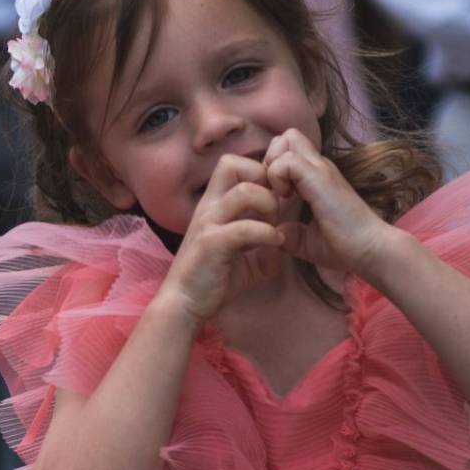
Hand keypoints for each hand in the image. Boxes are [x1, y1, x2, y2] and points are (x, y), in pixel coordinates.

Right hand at [157, 153, 288, 324]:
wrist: (184, 305)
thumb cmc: (212, 281)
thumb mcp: (245, 261)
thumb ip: (264, 248)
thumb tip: (285, 244)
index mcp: (215, 205)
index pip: (234, 165)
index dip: (260, 172)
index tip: (276, 196)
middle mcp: (209, 207)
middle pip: (233, 164)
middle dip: (262, 177)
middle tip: (275, 204)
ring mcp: (208, 224)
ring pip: (244, 191)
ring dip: (268, 204)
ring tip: (275, 224)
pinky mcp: (212, 244)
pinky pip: (245, 227)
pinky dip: (267, 233)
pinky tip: (275, 244)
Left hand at [264, 129, 395, 278]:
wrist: (370, 251)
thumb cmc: (344, 248)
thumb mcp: (308, 241)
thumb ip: (291, 233)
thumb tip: (275, 234)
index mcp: (317, 177)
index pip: (288, 149)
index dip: (272, 168)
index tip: (273, 196)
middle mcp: (319, 167)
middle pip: (286, 136)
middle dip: (270, 158)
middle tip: (273, 190)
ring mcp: (321, 169)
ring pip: (286, 139)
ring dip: (273, 165)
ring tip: (281, 194)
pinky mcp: (320, 177)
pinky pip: (287, 161)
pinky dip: (278, 176)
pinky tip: (286, 198)